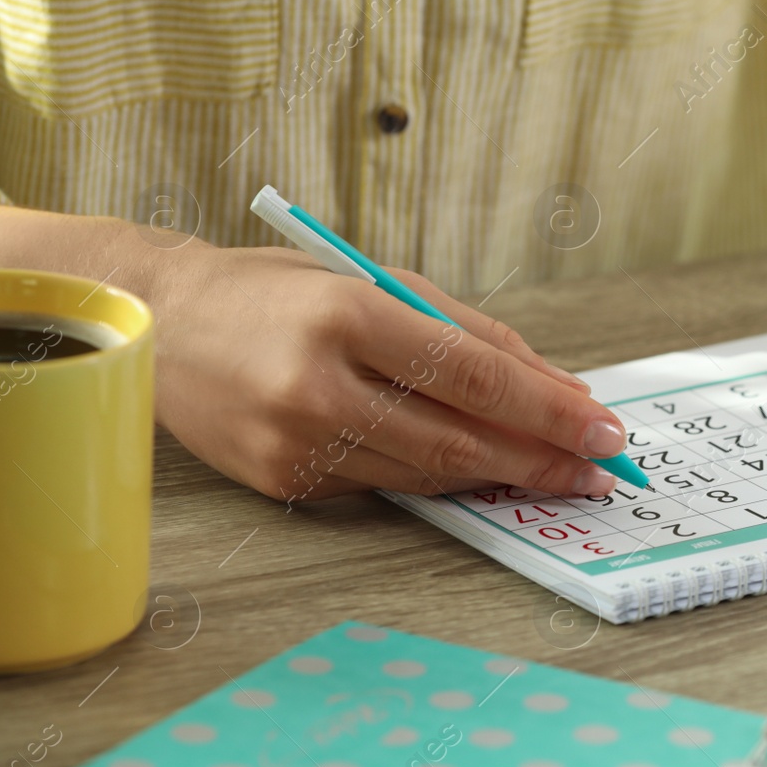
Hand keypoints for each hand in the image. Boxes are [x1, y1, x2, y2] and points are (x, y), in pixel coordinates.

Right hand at [0, 200, 628, 502]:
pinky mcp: (282, 483)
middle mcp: (316, 385)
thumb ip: (469, 334)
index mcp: (345, 316)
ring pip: (428, 474)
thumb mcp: (376, 282)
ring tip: (556, 471)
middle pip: (458, 440)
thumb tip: (557, 388)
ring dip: (500, 475)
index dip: (548, 411)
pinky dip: (438, 477)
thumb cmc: (281, 292)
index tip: (605, 431)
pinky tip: (477, 469)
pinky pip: (386, 484)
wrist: (161, 322)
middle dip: (541, 459)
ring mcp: (293, 443)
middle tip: (600, 471)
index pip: (472, 375)